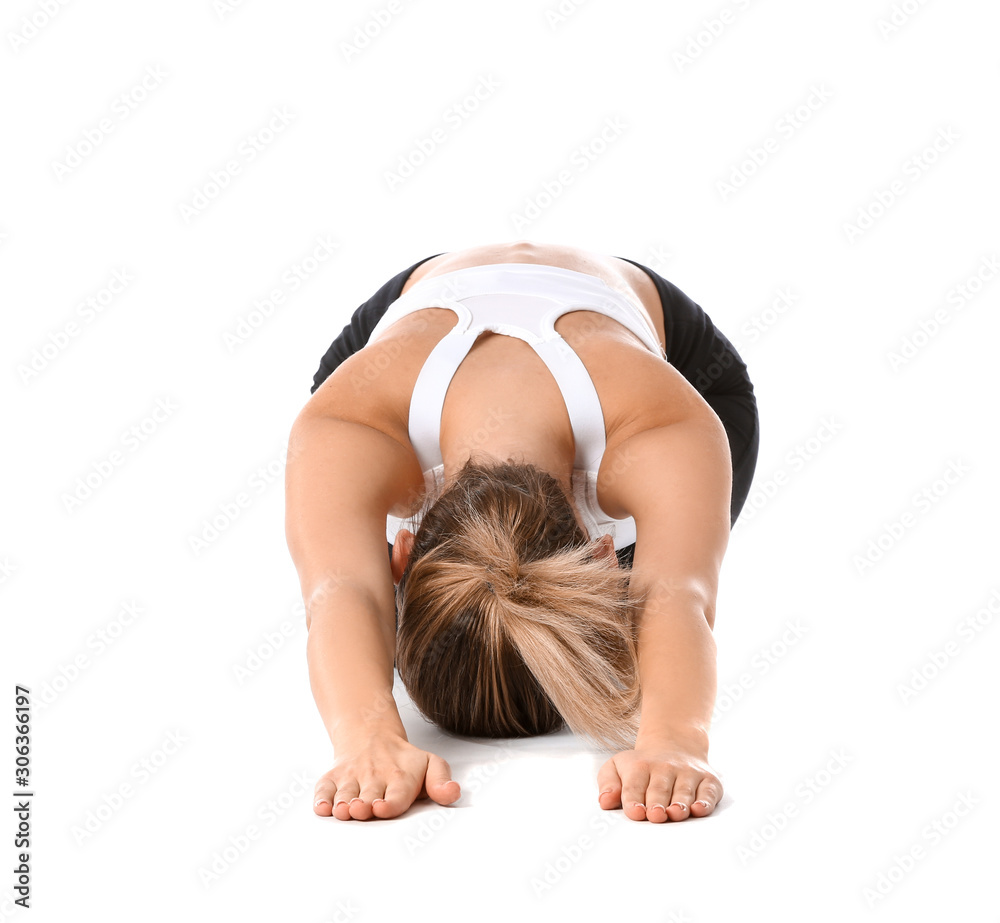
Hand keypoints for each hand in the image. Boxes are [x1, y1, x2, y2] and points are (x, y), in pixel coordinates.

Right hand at [313, 734, 459, 820]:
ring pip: (345, 793)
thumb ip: (441, 782)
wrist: (371, 734)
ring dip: (342, 803)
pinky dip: (321, 797)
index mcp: (400, 777)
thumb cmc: (404, 761)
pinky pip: (324, 787)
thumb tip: (453, 793)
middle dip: (364, 805)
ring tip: (342, 810)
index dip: (390, 804)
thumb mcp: (431, 764)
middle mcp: (374, 777)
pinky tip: (322, 807)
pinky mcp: (333, 776)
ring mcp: (352, 776)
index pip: (396, 794)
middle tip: (361, 810)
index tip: (382, 808)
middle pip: (368, 797)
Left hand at [596, 743, 721, 822]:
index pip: (634, 785)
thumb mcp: (618, 767)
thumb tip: (605, 801)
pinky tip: (699, 809)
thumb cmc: (642, 766)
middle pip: (659, 789)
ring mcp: (688, 773)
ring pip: (684, 791)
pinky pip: (709, 791)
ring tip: (676, 813)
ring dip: (680, 802)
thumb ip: (608, 783)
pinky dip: (706, 800)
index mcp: (639, 766)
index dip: (633, 799)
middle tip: (655, 815)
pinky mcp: (708, 780)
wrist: (674, 744)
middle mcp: (665, 768)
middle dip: (657, 802)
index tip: (634, 812)